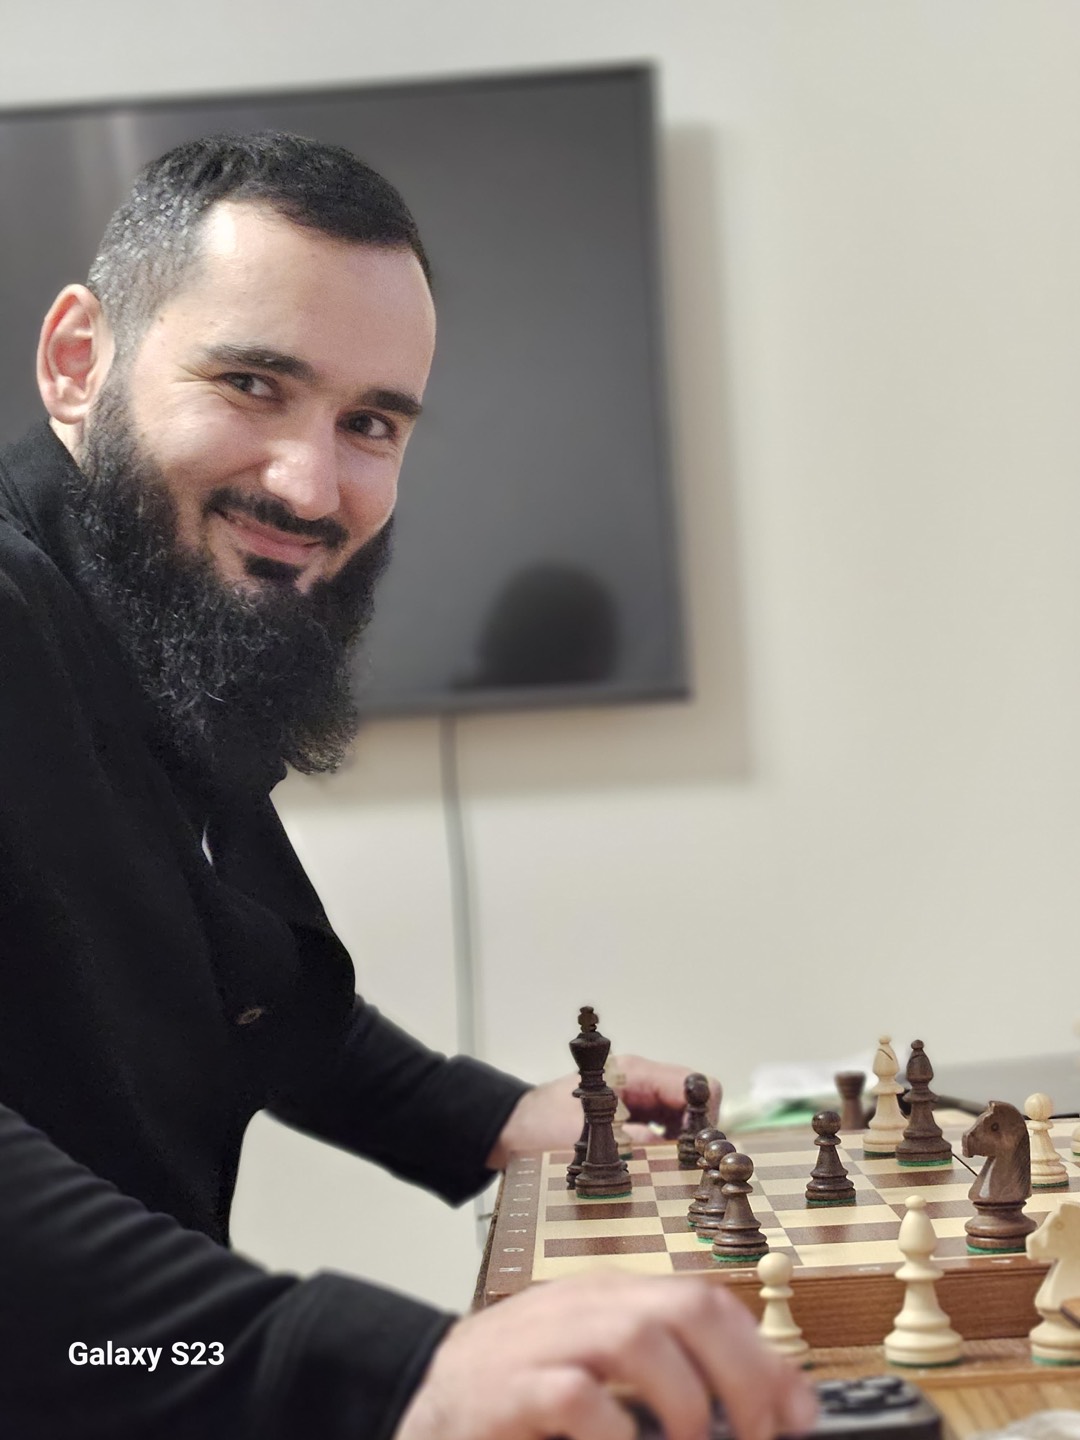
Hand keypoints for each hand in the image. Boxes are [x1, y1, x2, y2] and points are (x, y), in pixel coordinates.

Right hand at [393, 1273, 815, 1439]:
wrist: (428, 1401)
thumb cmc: (524, 1392)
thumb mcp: (601, 1369)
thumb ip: (671, 1375)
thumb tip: (771, 1406)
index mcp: (612, 1298)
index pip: (705, 1299)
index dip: (762, 1355)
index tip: (798, 1412)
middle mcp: (585, 1307)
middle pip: (686, 1307)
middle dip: (741, 1374)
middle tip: (758, 1436)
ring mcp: (546, 1342)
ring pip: (637, 1338)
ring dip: (686, 1402)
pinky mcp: (509, 1391)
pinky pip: (574, 1397)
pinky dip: (615, 1432)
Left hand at [488, 1058, 721, 1166]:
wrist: (511, 1131)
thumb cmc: (543, 1126)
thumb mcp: (592, 1137)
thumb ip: (636, 1141)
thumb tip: (675, 1155)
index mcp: (635, 1073)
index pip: (695, 1083)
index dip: (705, 1115)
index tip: (699, 1148)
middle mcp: (641, 1081)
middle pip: (693, 1101)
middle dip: (696, 1132)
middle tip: (686, 1166)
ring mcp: (636, 1099)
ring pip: (681, 1118)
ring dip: (683, 1143)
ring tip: (671, 1171)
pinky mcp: (630, 1118)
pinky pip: (663, 1130)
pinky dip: (667, 1147)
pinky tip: (657, 1168)